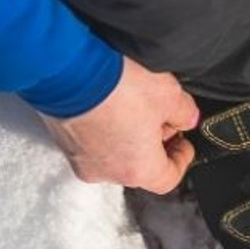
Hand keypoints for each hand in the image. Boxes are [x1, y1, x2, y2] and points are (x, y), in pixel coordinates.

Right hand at [40, 57, 199, 192]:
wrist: (66, 69)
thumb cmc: (116, 86)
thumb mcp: (168, 94)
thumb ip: (185, 112)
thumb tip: (187, 118)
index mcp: (138, 170)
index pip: (168, 179)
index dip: (181, 160)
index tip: (184, 142)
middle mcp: (107, 172)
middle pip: (139, 165)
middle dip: (154, 142)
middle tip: (160, 116)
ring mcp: (81, 159)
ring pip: (114, 153)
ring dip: (127, 134)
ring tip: (133, 104)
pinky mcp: (62, 142)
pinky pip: (90, 141)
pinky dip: (103, 127)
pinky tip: (109, 102)